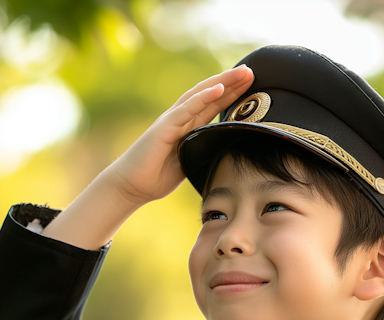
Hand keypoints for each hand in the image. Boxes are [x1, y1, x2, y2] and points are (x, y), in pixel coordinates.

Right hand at [107, 64, 254, 204]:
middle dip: (232, 82)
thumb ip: (202, 152)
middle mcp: (180, 118)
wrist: (131, 185)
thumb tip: (225, 154)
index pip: (213, 106)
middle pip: (210, 95)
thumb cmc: (156, 176)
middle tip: (251, 71)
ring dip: (223, 82)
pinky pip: (187, 109)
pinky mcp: (164, 127)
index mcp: (187, 127)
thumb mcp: (188, 162)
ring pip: (201, 95)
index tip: (252, 85)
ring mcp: (172, 120)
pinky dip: (203, 97)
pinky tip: (219, 88)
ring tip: (242, 73)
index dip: (232, 94)